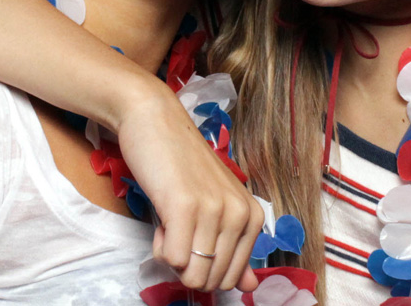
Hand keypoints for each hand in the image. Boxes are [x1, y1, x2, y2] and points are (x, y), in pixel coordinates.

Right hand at [116, 80, 263, 291]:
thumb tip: (249, 288)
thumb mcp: (216, 206)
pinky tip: (163, 214)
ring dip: (171, 254)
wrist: (156, 122)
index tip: (195, 233)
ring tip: (172, 217)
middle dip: (187, 265)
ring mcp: (215, 210)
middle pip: (211, 281)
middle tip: (180, 226)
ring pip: (191, 275)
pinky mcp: (185, 207)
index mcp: (253, 216)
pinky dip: (160, 246)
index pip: (231, 279)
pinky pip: (172, 260)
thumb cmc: (183, 166)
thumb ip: (234, 249)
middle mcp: (240, 214)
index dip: (203, 267)